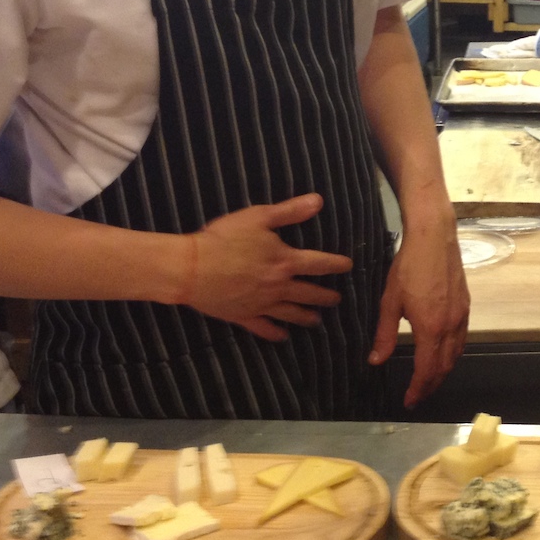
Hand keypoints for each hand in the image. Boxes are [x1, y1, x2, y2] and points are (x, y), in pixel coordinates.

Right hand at [182, 194, 352, 341]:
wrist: (191, 268)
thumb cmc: (224, 238)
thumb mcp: (258, 217)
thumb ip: (290, 211)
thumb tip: (318, 201)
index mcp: (285, 261)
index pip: (318, 263)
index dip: (336, 264)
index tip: (348, 266)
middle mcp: (278, 286)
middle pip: (308, 293)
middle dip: (325, 296)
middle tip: (337, 300)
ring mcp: (261, 304)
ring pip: (290, 313)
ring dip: (306, 316)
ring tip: (317, 321)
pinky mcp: (243, 316)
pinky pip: (263, 328)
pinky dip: (274, 333)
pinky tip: (282, 337)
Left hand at [369, 220, 468, 406]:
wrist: (434, 238)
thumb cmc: (409, 267)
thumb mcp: (390, 302)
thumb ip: (384, 334)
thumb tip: (376, 361)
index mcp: (431, 328)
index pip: (427, 370)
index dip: (418, 389)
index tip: (408, 401)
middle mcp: (451, 326)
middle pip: (445, 367)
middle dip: (431, 385)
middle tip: (417, 395)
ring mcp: (462, 316)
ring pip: (456, 354)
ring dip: (443, 371)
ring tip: (429, 379)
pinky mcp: (466, 305)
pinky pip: (462, 339)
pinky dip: (452, 353)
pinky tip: (442, 352)